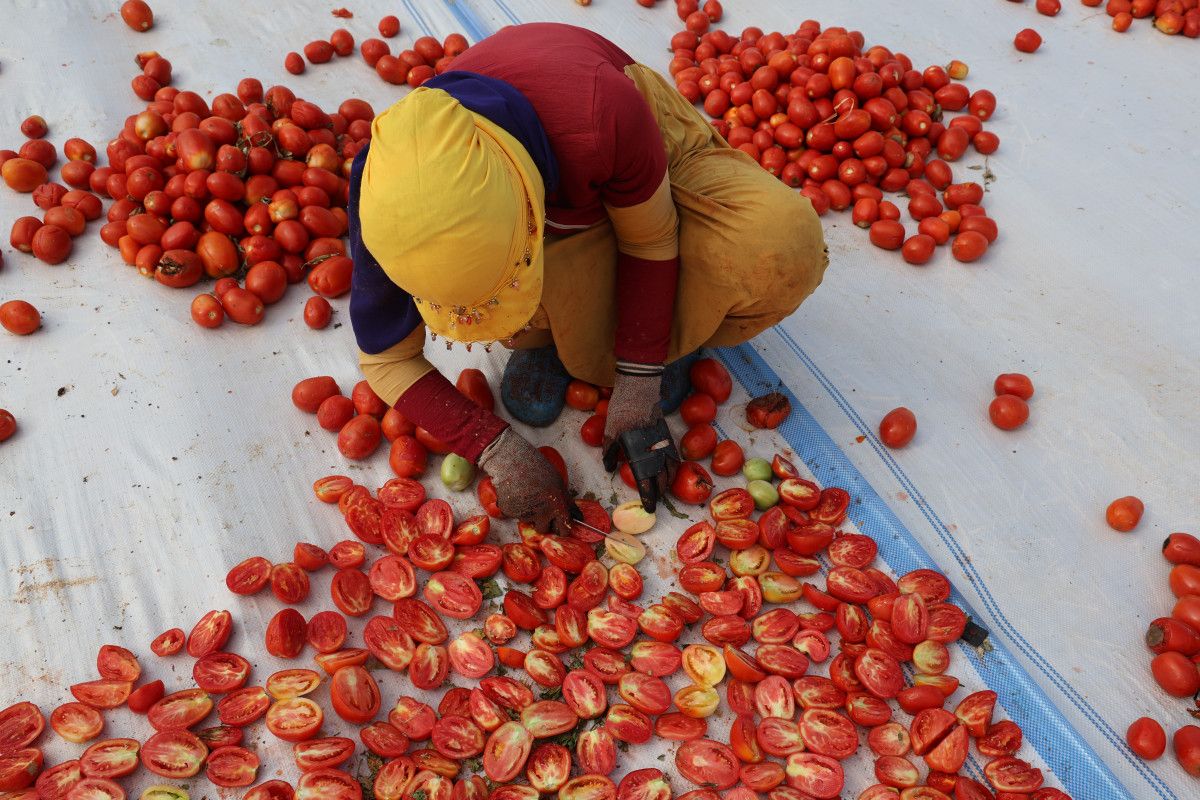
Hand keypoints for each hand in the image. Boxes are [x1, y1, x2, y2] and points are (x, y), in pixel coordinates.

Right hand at [478, 428, 571, 532]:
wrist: (513, 460)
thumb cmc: (538, 469)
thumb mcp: (559, 483)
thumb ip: (567, 502)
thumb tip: (579, 517)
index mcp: (557, 505)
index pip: (564, 529)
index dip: (562, 528)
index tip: (559, 525)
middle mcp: (542, 513)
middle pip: (544, 529)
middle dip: (543, 523)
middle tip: (540, 509)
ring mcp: (525, 513)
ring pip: (529, 521)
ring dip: (529, 514)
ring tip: (527, 495)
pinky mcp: (510, 512)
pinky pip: (515, 515)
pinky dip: (516, 508)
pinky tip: (516, 494)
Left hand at [603, 372, 677, 506]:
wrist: (640, 389)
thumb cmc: (622, 410)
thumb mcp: (609, 432)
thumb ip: (610, 453)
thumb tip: (610, 468)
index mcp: (637, 454)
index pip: (646, 482)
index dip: (648, 497)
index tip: (649, 508)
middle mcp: (653, 452)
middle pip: (660, 480)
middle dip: (658, 493)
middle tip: (655, 502)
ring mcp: (663, 444)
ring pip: (670, 470)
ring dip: (667, 483)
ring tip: (663, 490)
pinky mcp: (668, 435)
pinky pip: (674, 457)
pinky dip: (674, 469)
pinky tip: (670, 472)